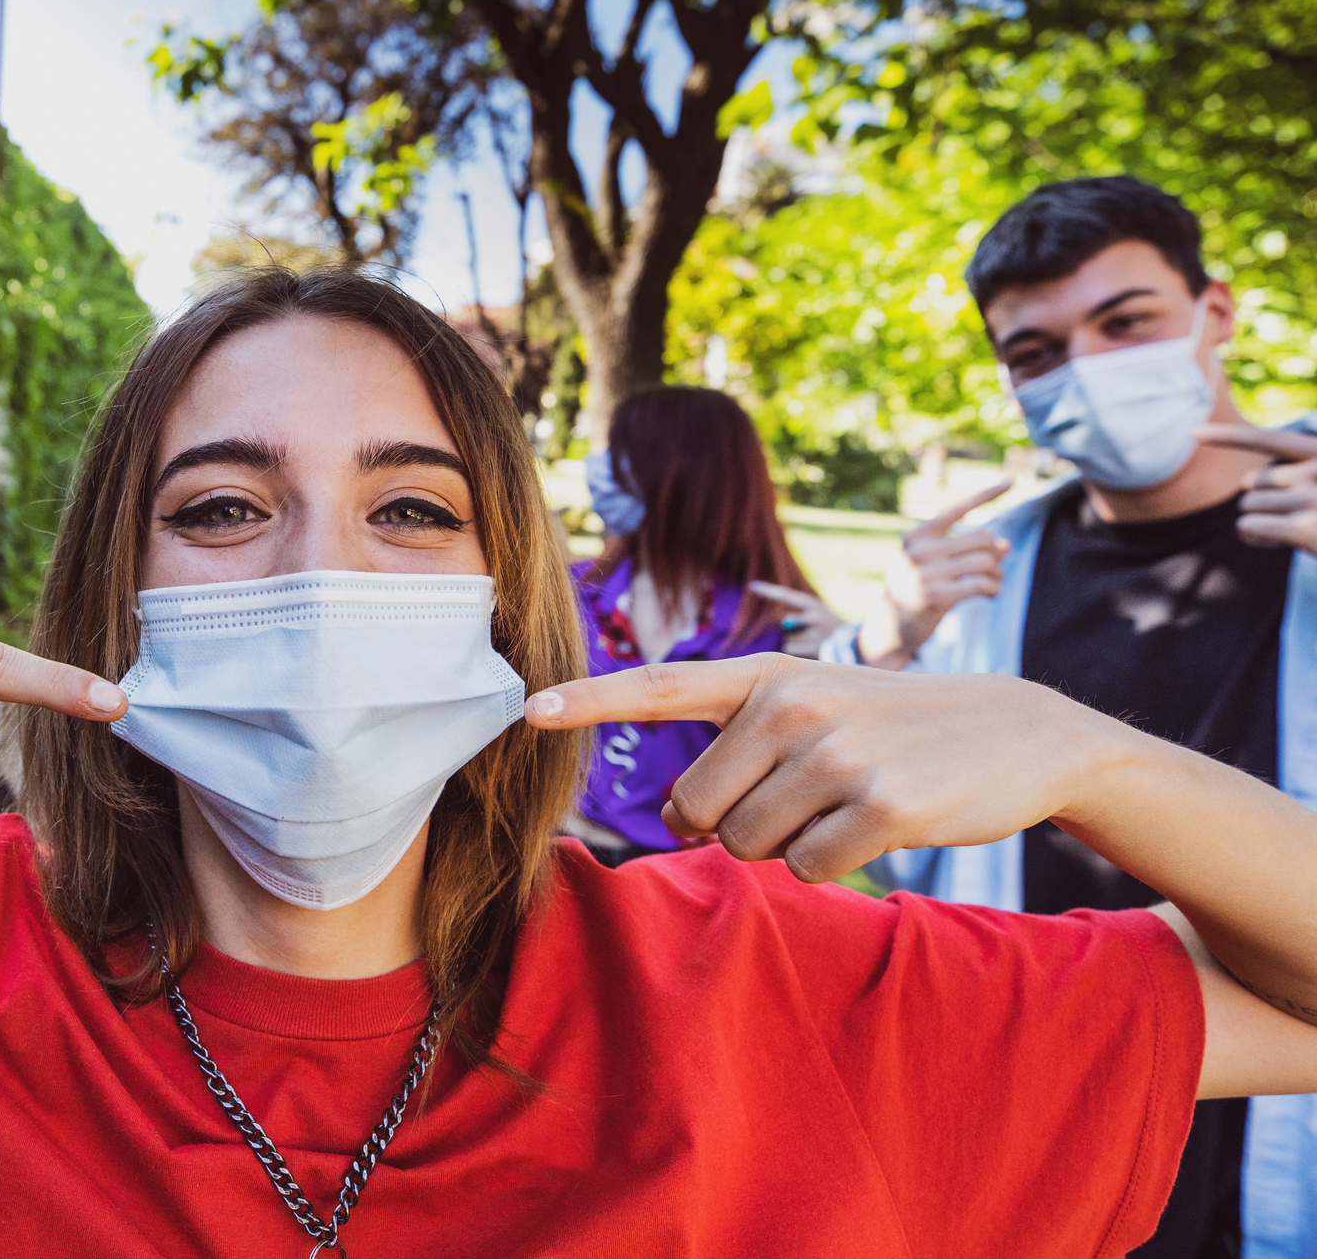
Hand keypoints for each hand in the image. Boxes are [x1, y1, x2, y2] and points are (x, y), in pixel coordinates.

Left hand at [523, 653, 1134, 883]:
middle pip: (697, 811)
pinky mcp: (879, 805)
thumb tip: (674, 820)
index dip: (590, 702)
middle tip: (799, 800)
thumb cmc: (896, 728)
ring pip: (748, 847)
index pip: (659, 688)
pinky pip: (809, 871)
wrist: (1020, 731)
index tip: (528, 712)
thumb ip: (740, 745)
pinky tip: (880, 827)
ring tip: (847, 804)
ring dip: (788, 847)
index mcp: (764, 678)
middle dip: (732, 826)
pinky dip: (836, 867)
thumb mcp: (817, 707)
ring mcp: (835, 754)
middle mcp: (790, 705)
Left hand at [746, 581, 842, 657]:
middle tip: (809, 632)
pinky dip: (797, 653)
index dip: (769, 591)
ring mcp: (814, 633)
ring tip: (814, 643)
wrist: (859, 645)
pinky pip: (791, 650)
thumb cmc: (831, 630)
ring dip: (796, 643)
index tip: (751, 586)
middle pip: (785, 622)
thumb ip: (799, 617)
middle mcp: (814, 616)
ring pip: (788, 638)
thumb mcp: (818, 615)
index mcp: (814, 605)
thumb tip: (783, 623)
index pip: (787, 595)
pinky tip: (812, 652)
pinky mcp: (814, 648)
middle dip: (791, 630)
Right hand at [856, 481, 1012, 669]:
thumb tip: (1005, 544)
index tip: (1011, 482)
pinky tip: (991, 595)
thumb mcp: (934, 566)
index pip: (956, 509)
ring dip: (998, 575)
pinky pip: (981, 584)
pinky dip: (993, 589)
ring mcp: (925, 573)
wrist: (889, 628)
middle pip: (982, 539)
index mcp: (916, 537)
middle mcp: (919, 550)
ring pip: (986, 562)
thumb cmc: (916, 591)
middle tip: (996, 571)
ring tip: (993, 585)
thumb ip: (965, 552)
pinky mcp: (935, 595)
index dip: (986, 495)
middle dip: (996, 555)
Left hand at [1197, 423, 1316, 553]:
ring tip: (1295, 531)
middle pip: (1252, 481)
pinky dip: (1255, 536)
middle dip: (1262, 501)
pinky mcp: (1303, 527)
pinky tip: (1278, 542)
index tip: (1192, 433)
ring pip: (1248, 506)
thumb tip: (1248, 482)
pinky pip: (1249, 526)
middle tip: (1292, 517)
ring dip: (1260, 522)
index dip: (1227, 436)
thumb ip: (1300, 475)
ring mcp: (1312, 497)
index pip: (1271, 439)